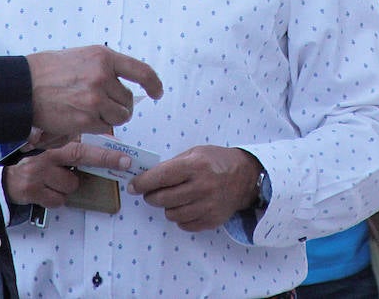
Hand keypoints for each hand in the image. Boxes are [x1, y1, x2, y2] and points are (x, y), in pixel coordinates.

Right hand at [3, 140, 132, 206]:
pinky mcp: (32, 191)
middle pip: (80, 156)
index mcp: (55, 148)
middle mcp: (48, 157)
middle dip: (104, 160)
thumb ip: (74, 152)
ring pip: (71, 185)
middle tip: (122, 165)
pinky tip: (46, 193)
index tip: (125, 158)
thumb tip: (106, 148)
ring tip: (55, 184)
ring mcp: (39, 174)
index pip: (83, 146)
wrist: (7, 181)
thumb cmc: (37, 168)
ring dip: (67, 189)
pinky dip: (56, 200)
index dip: (105, 152)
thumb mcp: (53, 156)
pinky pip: (58, 201)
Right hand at [26, 45, 163, 139]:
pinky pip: (104, 127)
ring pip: (120, 117)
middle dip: (120, 106)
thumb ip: (103, 68)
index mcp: (103, 57)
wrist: (22, 86)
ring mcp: (95, 98)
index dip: (153, 83)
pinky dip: (97, 126)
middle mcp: (102, 76)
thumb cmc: (48, 71)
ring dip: (111, 118)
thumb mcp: (81, 57)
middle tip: (103, 105)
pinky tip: (81, 118)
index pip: (140, 71)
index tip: (157, 92)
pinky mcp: (86, 119)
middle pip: (128, 100)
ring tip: (92, 112)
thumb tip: (121, 86)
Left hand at [127, 146, 260, 231]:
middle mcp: (201, 187)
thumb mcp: (195, 153)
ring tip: (173, 198)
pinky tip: (185, 207)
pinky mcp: (211, 221)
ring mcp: (207, 206)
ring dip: (166, 207)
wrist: (245, 178)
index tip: (133, 186)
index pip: (161, 177)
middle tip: (150, 193)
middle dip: (151, 196)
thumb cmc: (216, 161)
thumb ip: (172, 165)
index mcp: (195, 166)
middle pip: (162, 199)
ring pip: (171, 214)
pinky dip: (180, 217)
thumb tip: (147, 177)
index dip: (143, 183)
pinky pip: (184, 225)